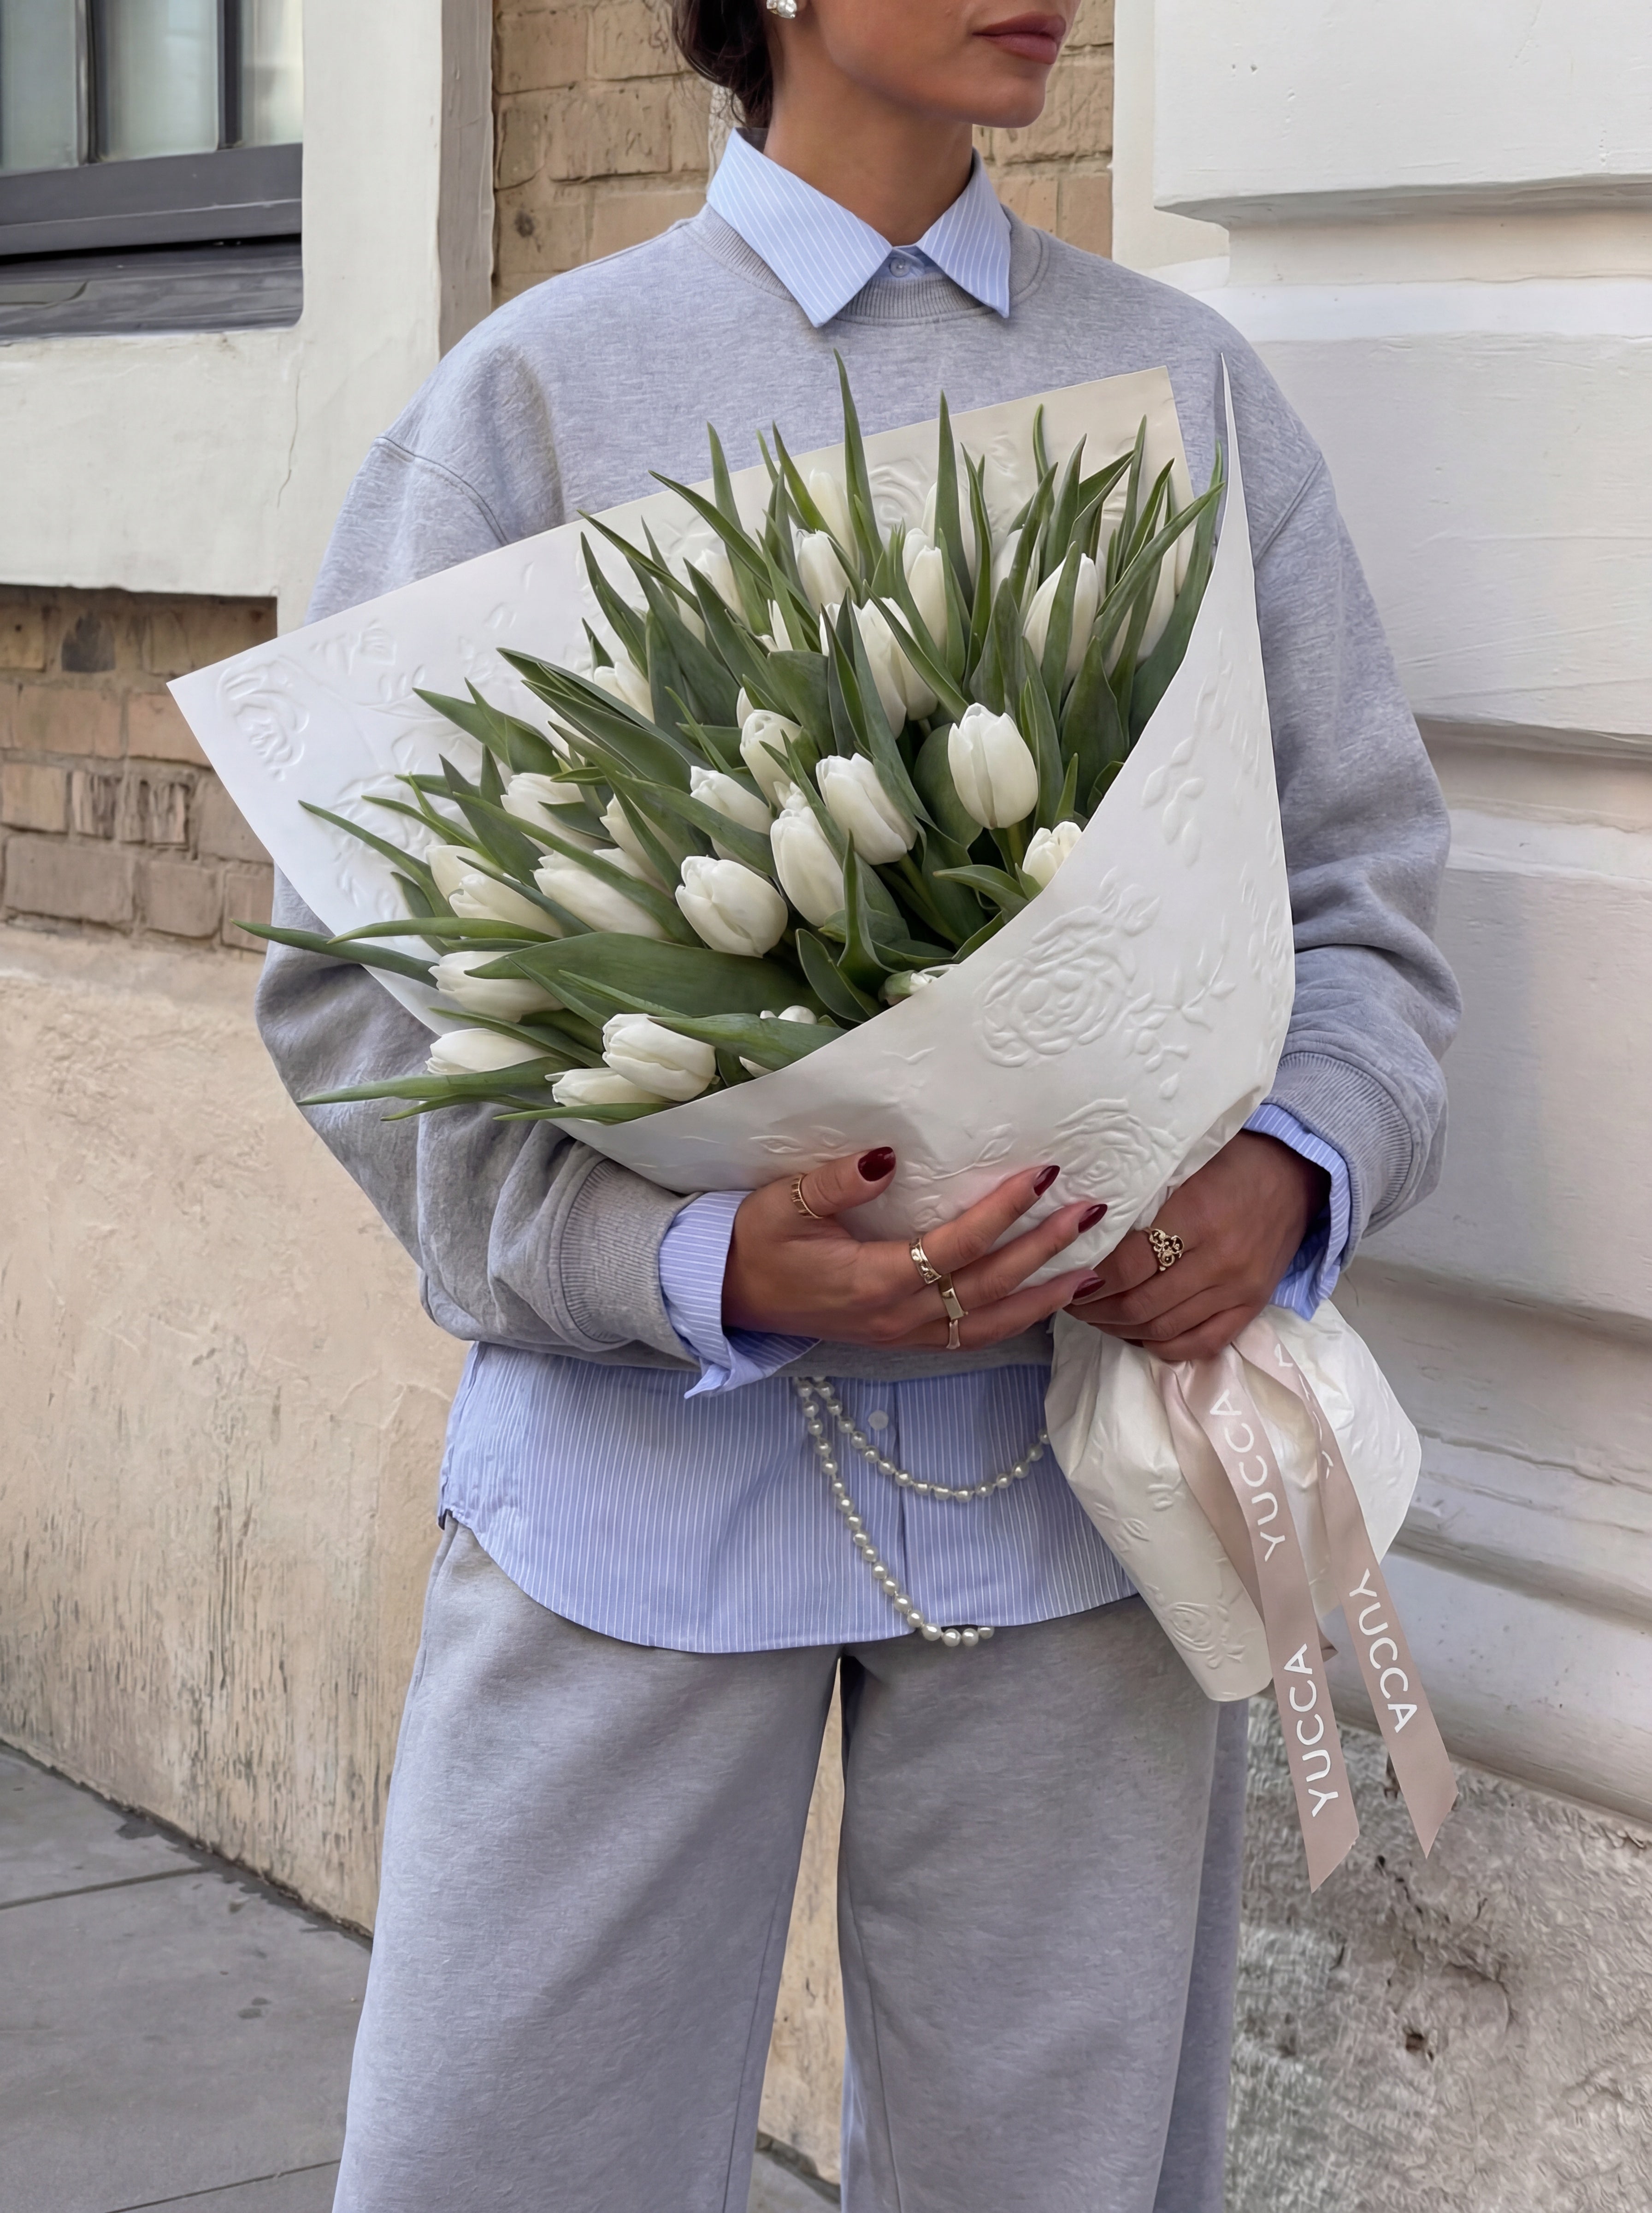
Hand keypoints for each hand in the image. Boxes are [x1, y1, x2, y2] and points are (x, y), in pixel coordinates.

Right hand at [724, 1149, 1106, 1351]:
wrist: (731, 1296)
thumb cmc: (756, 1241)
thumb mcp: (783, 1203)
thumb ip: (835, 1184)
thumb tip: (886, 1157)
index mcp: (874, 1279)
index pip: (957, 1245)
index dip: (1003, 1212)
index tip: (1043, 1175)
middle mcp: (899, 1314)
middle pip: (990, 1285)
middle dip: (1046, 1249)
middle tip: (1091, 1210)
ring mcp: (904, 1334)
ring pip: (992, 1322)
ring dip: (1045, 1296)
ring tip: (1095, 1270)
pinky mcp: (904, 1339)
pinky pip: (973, 1336)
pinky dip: (1016, 1321)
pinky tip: (1045, 1301)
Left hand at [1065, 1133, 1327, 1362]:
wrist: (1296, 1173)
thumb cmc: (1232, 1160)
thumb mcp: (1182, 1166)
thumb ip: (1142, 1200)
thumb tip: (1086, 1227)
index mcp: (1197, 1217)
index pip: (1129, 1264)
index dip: (1091, 1275)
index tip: (1067, 1270)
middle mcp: (1219, 1261)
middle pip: (1140, 1304)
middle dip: (1095, 1307)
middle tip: (1070, 1297)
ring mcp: (1239, 1289)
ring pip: (1164, 1329)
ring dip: (1120, 1328)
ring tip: (1095, 1315)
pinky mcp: (1253, 1306)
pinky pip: (1201, 1345)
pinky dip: (1163, 1347)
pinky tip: (1136, 1334)